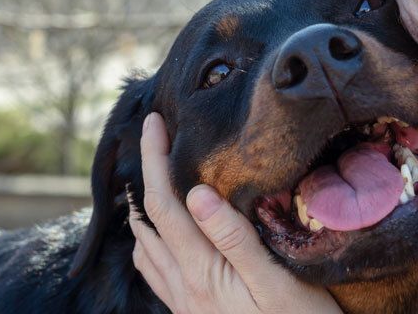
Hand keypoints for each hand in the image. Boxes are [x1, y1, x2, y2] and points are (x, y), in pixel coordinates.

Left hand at [129, 112, 341, 313]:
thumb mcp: (275, 281)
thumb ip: (234, 239)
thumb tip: (197, 194)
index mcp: (200, 272)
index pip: (164, 204)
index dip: (154, 160)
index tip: (154, 122)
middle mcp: (182, 285)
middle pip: (148, 220)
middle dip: (145, 173)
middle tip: (154, 137)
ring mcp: (184, 301)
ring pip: (145, 246)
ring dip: (143, 207)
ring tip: (154, 176)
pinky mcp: (192, 310)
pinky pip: (155, 269)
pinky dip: (150, 239)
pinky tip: (164, 233)